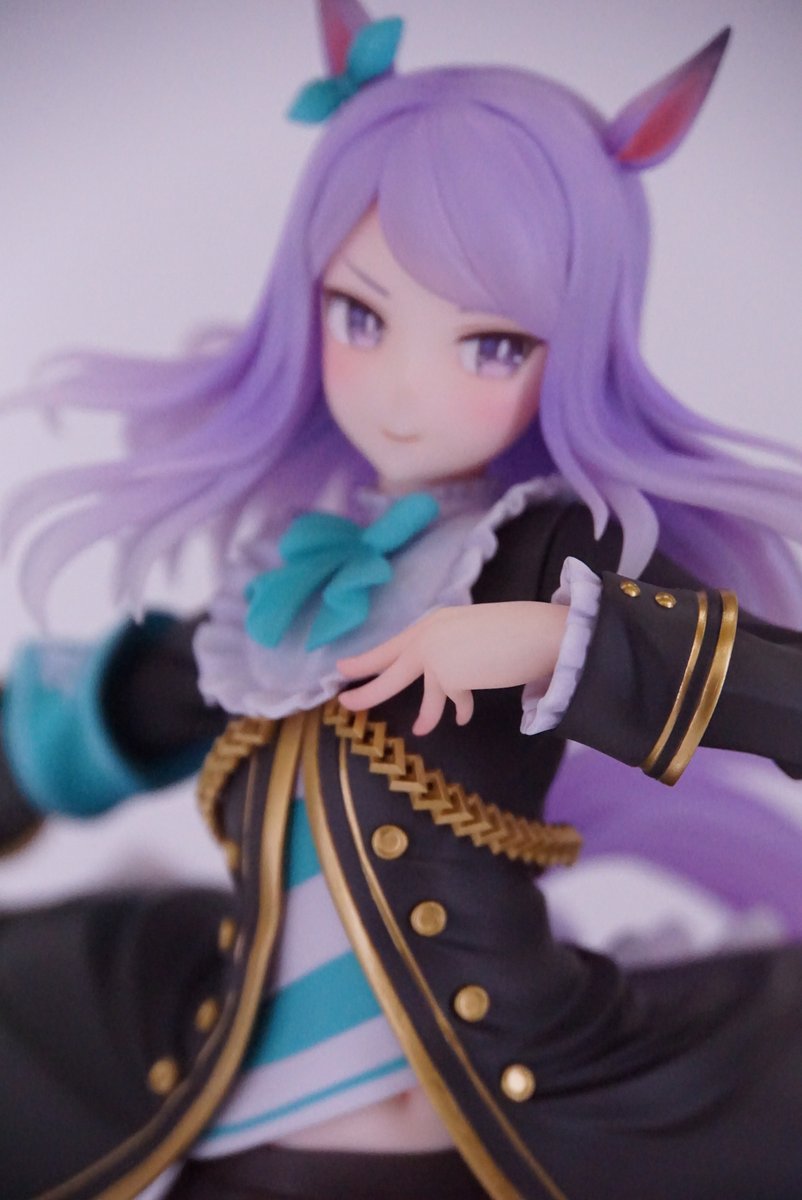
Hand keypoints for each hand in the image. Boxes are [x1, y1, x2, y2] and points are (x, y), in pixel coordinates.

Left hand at [337, 601, 567, 734]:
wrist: (539, 634)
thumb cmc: (516, 632)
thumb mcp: (474, 635)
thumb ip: (452, 651)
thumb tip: (445, 682)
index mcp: (434, 621)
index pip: (394, 644)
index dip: (368, 658)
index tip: (344, 668)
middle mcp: (429, 634)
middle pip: (385, 664)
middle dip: (364, 685)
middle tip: (341, 700)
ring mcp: (436, 654)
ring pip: (417, 691)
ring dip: (425, 714)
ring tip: (420, 729)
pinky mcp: (449, 675)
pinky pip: (451, 700)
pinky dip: (459, 709)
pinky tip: (462, 718)